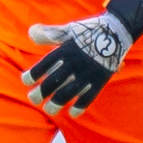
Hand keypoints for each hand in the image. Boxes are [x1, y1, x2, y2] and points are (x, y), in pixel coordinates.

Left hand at [21, 0, 142, 117]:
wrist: (117, 30)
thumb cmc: (89, 30)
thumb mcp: (68, 29)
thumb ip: (49, 34)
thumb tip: (31, 33)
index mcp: (66, 50)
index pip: (45, 64)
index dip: (34, 74)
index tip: (25, 81)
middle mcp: (75, 62)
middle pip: (54, 81)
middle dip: (41, 92)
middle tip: (32, 98)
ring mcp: (87, 72)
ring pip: (69, 92)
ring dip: (57, 103)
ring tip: (48, 109)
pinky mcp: (100, 79)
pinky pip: (89, 96)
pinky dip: (80, 106)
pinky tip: (72, 113)